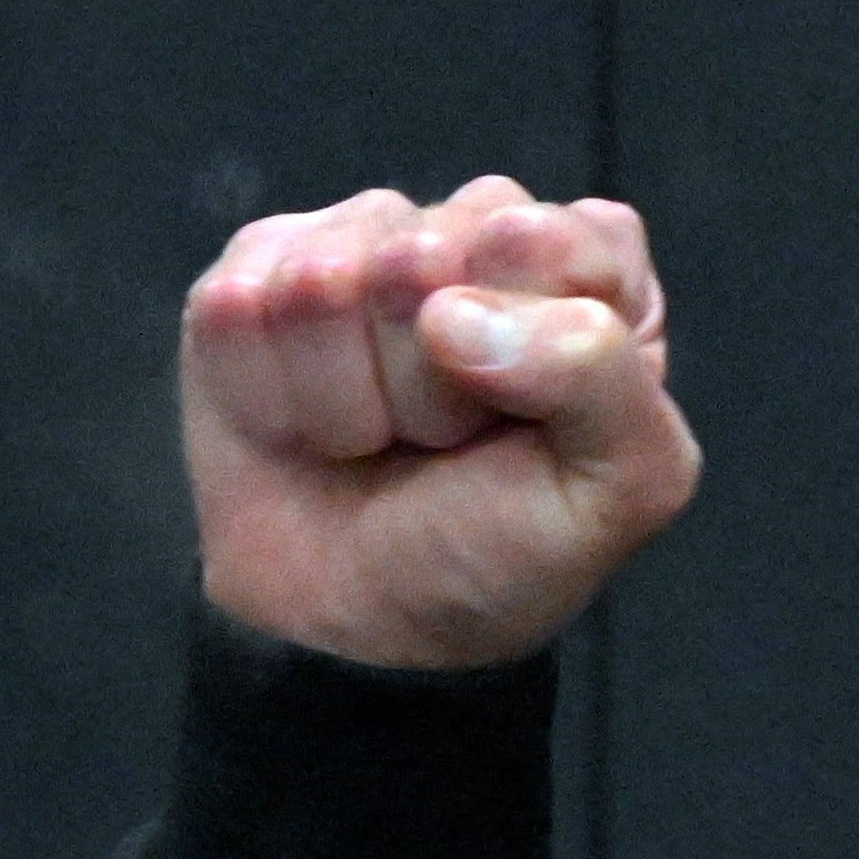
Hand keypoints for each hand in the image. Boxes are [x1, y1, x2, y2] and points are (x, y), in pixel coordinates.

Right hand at [179, 176, 703, 668]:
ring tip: (377, 437)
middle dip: (429, 380)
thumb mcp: (622, 485)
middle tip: (443, 439)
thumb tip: (453, 311)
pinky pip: (236, 307)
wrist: (365, 625)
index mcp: (588, 269)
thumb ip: (601, 375)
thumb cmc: (505, 546)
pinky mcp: (252, 275)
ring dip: (346, 396)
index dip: (531, 340)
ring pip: (324, 279)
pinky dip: (266, 395)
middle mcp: (472, 232)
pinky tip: (301, 426)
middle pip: (427, 249)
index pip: (560, 237)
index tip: (526, 415)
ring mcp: (355, 242)